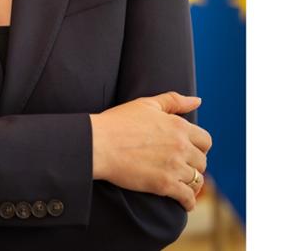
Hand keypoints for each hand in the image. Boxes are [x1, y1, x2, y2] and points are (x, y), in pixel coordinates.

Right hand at [89, 92, 211, 209]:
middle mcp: (181, 146)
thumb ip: (174, 101)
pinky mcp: (164, 185)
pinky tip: (185, 203)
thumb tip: (198, 101)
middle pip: (202, 161)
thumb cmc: (118, 122)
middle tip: (185, 169)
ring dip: (193, 184)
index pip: (205, 141)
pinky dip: (189, 202)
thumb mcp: (147, 104)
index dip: (200, 147)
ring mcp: (174, 166)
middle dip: (195, 166)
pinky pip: (187, 197)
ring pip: (197, 180)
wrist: (99, 144)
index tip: (192, 152)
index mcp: (179, 126)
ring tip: (185, 187)